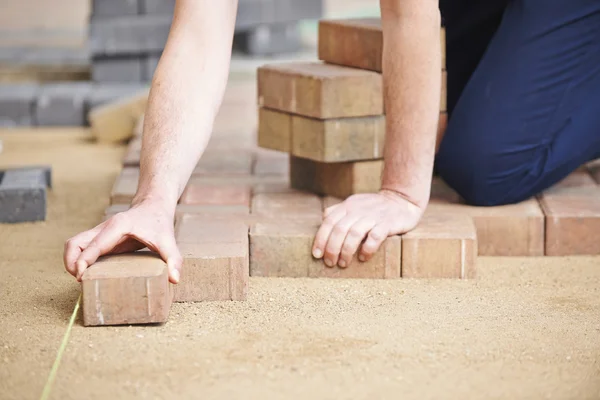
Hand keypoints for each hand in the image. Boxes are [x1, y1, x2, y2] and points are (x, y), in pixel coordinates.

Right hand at [63, 200, 181, 282]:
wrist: (154, 206)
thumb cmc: (159, 222)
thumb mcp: (168, 240)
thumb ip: (173, 259)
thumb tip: (175, 279)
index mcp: (117, 226)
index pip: (93, 244)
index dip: (84, 260)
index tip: (81, 277)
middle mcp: (104, 228)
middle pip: (74, 243)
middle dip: (71, 262)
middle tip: (80, 280)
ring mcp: (99, 232)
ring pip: (74, 244)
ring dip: (71, 261)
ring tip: (81, 279)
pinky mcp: (100, 238)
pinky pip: (81, 248)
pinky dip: (79, 259)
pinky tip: (89, 273)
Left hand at [312, 189, 423, 267]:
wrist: (401, 200)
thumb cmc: (374, 207)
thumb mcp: (354, 203)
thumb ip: (339, 210)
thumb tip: (324, 219)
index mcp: (348, 206)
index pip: (329, 222)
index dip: (320, 239)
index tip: (317, 255)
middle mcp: (358, 210)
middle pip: (339, 230)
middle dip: (332, 248)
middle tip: (330, 263)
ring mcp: (373, 216)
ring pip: (354, 234)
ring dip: (346, 251)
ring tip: (344, 264)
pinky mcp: (388, 223)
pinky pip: (375, 237)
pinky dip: (367, 248)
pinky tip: (363, 257)